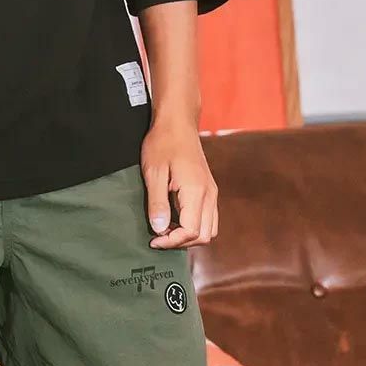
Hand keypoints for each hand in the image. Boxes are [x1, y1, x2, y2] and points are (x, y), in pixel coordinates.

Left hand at [141, 117, 217, 248]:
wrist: (177, 123)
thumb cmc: (163, 143)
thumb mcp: (154, 173)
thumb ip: (157, 203)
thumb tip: (159, 229)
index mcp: (196, 191)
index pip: (191, 231)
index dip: (171, 241)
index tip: (153, 240)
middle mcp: (209, 194)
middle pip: (204, 235)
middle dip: (181, 242)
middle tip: (158, 237)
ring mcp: (212, 192)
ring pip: (209, 229)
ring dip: (189, 236)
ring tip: (167, 230)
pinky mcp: (209, 190)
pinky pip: (209, 218)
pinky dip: (195, 226)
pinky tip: (175, 220)